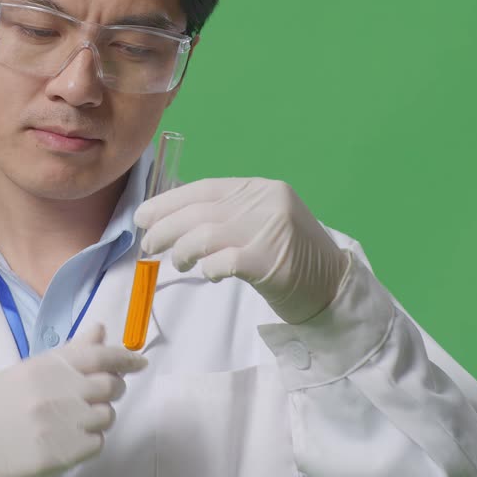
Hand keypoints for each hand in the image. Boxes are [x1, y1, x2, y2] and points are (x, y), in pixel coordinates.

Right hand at [0, 323, 146, 476]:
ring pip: (107, 416)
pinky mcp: (67, 453)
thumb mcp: (30, 370)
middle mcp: (59, 392)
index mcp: (48, 367)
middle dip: (111, 388)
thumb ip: (69, 352)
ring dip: (97, 416)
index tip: (139, 362)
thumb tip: (101, 329)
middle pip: (111, 386)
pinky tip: (65, 437)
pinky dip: (88, 440)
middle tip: (96, 394)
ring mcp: (65, 424)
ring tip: (72, 419)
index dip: (125, 358)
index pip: (99, 356)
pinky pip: (97, 442)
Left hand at [134, 177, 349, 323]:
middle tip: (148, 245)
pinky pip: (224, 261)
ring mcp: (271, 229)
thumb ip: (226, 214)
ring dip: (182, 250)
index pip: (205, 188)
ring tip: (178, 262)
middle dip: (166, 228)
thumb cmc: (289, 258)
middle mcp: (267, 202)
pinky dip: (208, 267)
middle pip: (200, 211)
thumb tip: (171, 217)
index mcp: (261, 188)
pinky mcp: (271, 261)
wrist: (333, 288)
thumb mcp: (259, 223)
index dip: (169, 201)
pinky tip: (208, 274)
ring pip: (206, 234)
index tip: (143, 216)